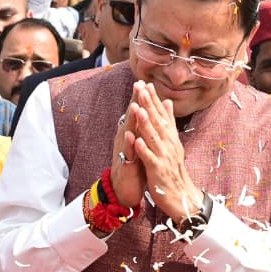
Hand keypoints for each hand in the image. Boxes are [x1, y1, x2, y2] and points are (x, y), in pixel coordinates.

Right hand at [109, 91, 147, 209]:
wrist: (123, 190)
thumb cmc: (133, 165)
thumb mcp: (139, 144)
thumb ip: (143, 128)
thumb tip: (147, 111)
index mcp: (130, 133)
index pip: (136, 112)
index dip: (140, 97)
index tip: (145, 81)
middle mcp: (125, 138)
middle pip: (130, 117)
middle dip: (134, 101)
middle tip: (138, 84)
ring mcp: (123, 151)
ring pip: (127, 132)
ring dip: (130, 119)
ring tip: (134, 106)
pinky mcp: (124, 164)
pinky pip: (126, 152)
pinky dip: (129, 143)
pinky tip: (130, 135)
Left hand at [129, 81, 203, 223]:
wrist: (181, 197)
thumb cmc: (173, 169)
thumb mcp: (172, 143)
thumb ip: (168, 122)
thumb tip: (167, 101)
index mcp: (169, 137)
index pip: (160, 114)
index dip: (152, 99)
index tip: (145, 83)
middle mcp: (168, 144)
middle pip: (157, 122)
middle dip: (148, 105)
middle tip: (140, 88)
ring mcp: (164, 157)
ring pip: (154, 138)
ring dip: (146, 123)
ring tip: (138, 108)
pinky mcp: (158, 171)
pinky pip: (150, 159)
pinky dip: (144, 149)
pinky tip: (137, 140)